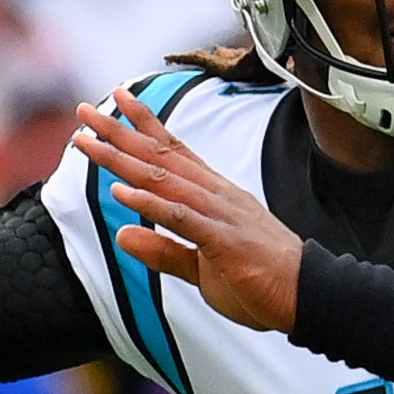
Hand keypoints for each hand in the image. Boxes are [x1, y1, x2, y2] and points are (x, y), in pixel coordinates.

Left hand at [73, 85, 304, 334]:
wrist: (309, 296)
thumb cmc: (262, 281)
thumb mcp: (202, 268)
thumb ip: (164, 251)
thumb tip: (123, 235)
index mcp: (214, 196)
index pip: (174, 150)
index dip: (144, 123)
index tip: (117, 98)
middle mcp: (215, 195)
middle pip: (160, 156)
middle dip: (119, 132)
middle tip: (83, 112)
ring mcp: (220, 215)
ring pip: (163, 180)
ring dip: (123, 159)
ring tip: (88, 143)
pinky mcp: (223, 241)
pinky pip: (180, 218)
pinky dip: (150, 204)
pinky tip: (121, 191)